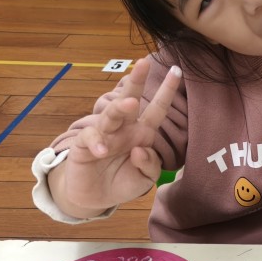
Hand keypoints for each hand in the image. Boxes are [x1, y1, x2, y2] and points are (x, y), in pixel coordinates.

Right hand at [55, 59, 180, 214]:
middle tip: (144, 63)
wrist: (97, 197)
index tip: (177, 70)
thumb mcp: (145, 177)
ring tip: (130, 103)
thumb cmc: (124, 181)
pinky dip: (97, 142)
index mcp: (143, 132)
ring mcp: (104, 134)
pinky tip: (102, 151)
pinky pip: (90, 137)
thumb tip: (140, 149)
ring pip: (111, 115)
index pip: (158, 109)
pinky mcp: (84, 144)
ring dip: (119, 108)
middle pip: (130, 100)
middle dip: (137, 81)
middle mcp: (124, 129)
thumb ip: (150, 165)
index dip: (167, 91)